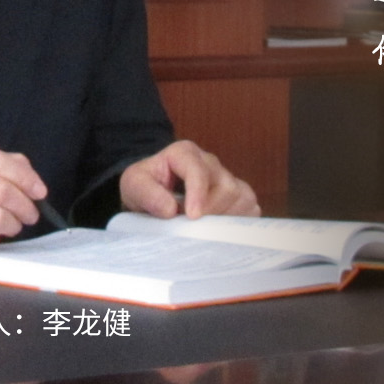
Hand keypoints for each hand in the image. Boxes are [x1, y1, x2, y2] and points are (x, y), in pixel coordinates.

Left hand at [119, 140, 259, 218]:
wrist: (153, 191)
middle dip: (211, 211)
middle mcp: (209, 162)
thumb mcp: (134, 185)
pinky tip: (219, 230)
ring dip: (224, 218)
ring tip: (203, 230)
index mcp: (184, 153)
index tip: (191, 216)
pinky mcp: (237, 193)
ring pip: (241, 196)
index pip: (198, 170)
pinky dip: (238, 221)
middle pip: (226, 186)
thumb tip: (170, 210)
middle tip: (193, 229)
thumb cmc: (145, 185)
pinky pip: (250, 206)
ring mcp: (226, 177)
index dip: (198, 194)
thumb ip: (147, 194)